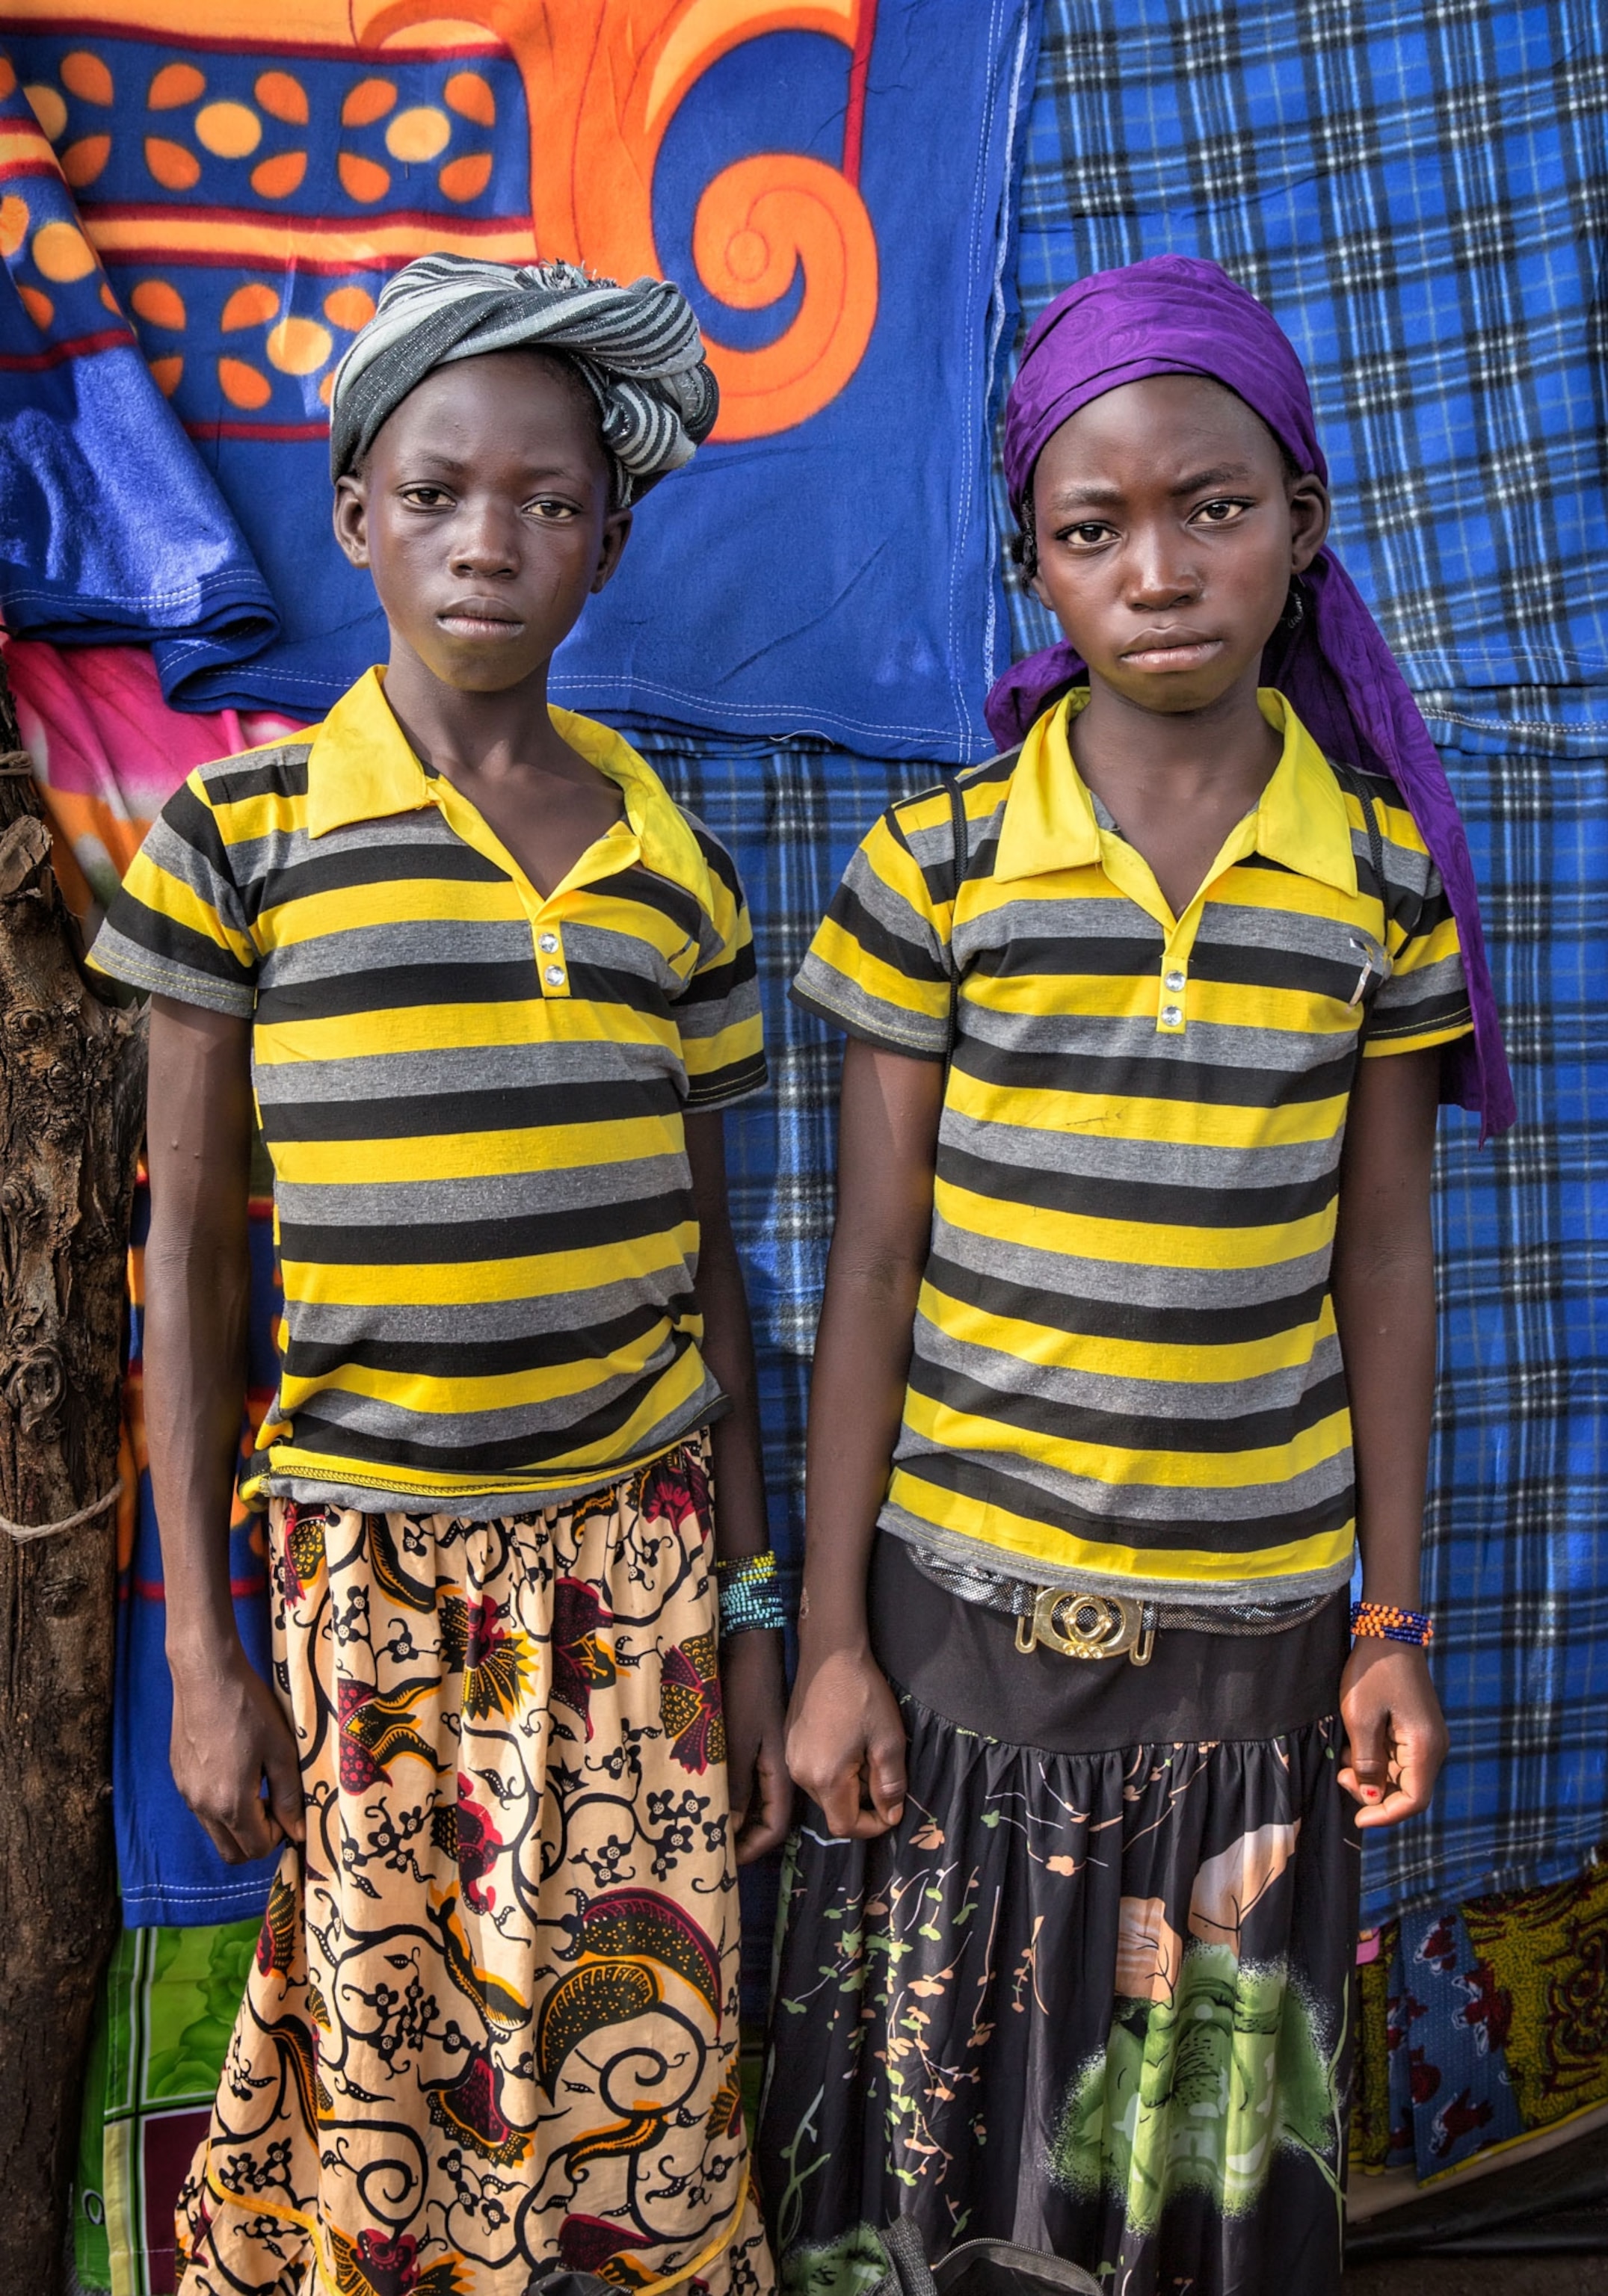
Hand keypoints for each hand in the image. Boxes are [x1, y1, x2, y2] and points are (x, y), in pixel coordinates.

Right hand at [168, 1639, 303, 1863]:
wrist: (206, 1674)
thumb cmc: (248, 1708)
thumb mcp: (281, 1750)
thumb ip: (289, 1796)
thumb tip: (298, 1831)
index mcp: (229, 1803)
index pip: (256, 1849)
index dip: (279, 1835)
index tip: (287, 1807)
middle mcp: (201, 1806)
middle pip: (231, 1852)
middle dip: (257, 1838)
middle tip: (273, 1803)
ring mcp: (185, 1792)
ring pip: (214, 1831)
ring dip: (237, 1823)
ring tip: (256, 1783)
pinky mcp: (177, 1776)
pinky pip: (200, 1808)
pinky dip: (219, 1805)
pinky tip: (234, 1769)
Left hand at [720, 1629, 791, 1864]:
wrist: (752, 1645)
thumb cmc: (744, 1691)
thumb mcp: (735, 1742)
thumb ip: (734, 1787)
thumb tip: (728, 1832)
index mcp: (782, 1772)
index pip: (774, 1827)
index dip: (752, 1849)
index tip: (725, 1864)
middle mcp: (779, 1768)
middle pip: (765, 1816)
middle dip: (741, 1837)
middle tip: (708, 1850)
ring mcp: (767, 1753)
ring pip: (754, 1797)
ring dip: (733, 1815)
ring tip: (702, 1826)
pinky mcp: (755, 1740)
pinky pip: (745, 1777)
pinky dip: (729, 1792)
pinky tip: (706, 1792)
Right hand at [785, 1644, 906, 1838]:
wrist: (830, 1654)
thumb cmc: (863, 1694)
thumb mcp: (889, 1740)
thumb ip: (891, 1783)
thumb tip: (891, 1815)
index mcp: (825, 1778)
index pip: (845, 1826)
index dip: (873, 1826)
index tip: (893, 1809)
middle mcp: (801, 1774)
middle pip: (834, 1810)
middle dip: (862, 1803)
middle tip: (882, 1773)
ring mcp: (791, 1758)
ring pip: (824, 1792)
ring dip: (848, 1786)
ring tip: (866, 1755)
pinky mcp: (789, 1742)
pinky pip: (813, 1772)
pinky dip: (833, 1770)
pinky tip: (848, 1743)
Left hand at [1338, 1639, 1447, 1828]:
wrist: (1387, 1632)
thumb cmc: (1372, 1673)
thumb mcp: (1360, 1719)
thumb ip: (1366, 1762)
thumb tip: (1371, 1797)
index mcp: (1425, 1747)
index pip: (1414, 1801)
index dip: (1385, 1815)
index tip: (1357, 1818)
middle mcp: (1433, 1747)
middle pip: (1407, 1791)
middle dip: (1372, 1793)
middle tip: (1340, 1774)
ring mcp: (1426, 1738)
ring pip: (1400, 1775)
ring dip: (1371, 1775)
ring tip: (1342, 1756)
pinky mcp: (1415, 1729)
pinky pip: (1397, 1757)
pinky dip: (1374, 1759)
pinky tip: (1352, 1744)